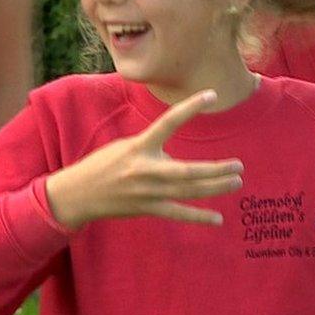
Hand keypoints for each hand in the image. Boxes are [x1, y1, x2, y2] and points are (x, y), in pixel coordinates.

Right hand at [45, 90, 242, 229]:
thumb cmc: (104, 165)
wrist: (76, 194)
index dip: (190, 107)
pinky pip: (178, 214)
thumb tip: (181, 154)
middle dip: (216, 169)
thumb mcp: (127, 146)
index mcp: (140, 146)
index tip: (211, 95)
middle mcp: (145, 169)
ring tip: (236, 182)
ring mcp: (147, 192)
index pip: (169, 122)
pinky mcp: (147, 209)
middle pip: (188, 171)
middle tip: (239, 166)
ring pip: (188, 191)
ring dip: (215, 188)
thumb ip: (154, 147)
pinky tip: (217, 219)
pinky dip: (199, 217)